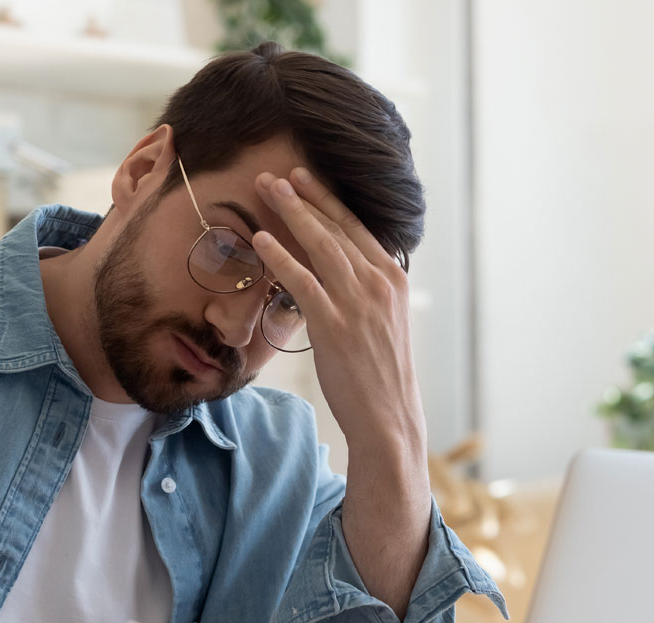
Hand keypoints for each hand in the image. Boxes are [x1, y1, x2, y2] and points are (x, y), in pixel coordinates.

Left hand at [252, 168, 431, 615]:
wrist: (389, 420)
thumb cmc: (379, 376)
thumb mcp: (380, 325)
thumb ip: (363, 293)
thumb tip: (339, 273)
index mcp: (392, 280)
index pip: (357, 228)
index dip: (328, 200)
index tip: (305, 177)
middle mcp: (380, 284)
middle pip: (337, 228)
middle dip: (306, 195)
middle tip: (277, 171)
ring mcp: (359, 303)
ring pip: (321, 246)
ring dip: (290, 213)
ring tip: (265, 189)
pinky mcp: (337, 326)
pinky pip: (304, 283)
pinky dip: (282, 258)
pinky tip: (261, 240)